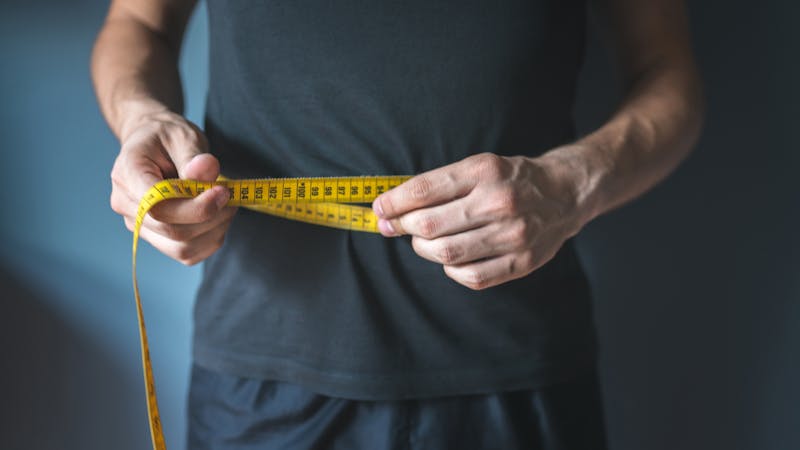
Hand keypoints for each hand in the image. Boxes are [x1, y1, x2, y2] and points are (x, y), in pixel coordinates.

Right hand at [110, 109, 235, 264]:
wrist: (155, 144)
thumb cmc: (167, 137)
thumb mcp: (183, 136)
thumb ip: (194, 156)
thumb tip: (207, 170)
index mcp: (127, 174)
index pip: (156, 206)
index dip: (194, 206)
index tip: (223, 191)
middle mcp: (127, 205)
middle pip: (172, 230)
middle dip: (210, 216)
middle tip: (231, 195)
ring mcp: (139, 226)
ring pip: (181, 248)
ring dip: (214, 230)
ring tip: (226, 204)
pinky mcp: (156, 238)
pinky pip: (187, 254)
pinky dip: (210, 240)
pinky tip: (218, 218)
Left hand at [372, 152, 588, 289]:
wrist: (564, 194)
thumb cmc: (511, 180)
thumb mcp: (479, 167)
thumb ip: (438, 185)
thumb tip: (389, 207)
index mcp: (485, 171)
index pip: (424, 190)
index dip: (393, 202)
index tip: (380, 208)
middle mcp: (499, 202)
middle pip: (428, 225)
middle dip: (402, 227)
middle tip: (394, 226)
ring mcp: (512, 235)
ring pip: (444, 253)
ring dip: (422, 249)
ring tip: (422, 241)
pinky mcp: (521, 262)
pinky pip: (469, 276)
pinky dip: (450, 269)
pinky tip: (451, 257)